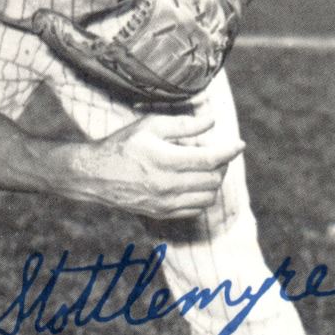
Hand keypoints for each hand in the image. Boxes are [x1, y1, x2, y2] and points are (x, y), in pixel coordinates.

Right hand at [70, 110, 243, 219]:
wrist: (95, 175)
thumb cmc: (123, 145)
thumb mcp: (150, 126)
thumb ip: (184, 124)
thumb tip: (212, 120)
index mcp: (166, 160)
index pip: (210, 159)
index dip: (229, 150)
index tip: (239, 143)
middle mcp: (168, 185)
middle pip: (213, 178)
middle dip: (222, 164)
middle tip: (219, 152)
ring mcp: (165, 203)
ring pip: (208, 197)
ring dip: (214, 181)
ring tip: (208, 167)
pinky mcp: (162, 213)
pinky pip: (195, 209)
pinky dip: (203, 196)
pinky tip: (196, 183)